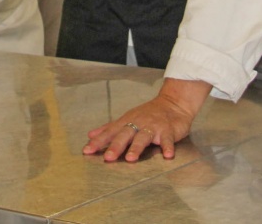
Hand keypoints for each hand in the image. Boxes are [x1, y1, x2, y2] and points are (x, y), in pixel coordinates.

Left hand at [82, 80, 207, 161]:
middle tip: (108, 157)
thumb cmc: (149, 114)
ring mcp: (153, 126)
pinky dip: (167, 146)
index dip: (99, 141)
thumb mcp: (127, 119)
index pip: (110, 132)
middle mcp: (138, 123)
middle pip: (125, 134)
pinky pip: (167, 139)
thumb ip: (109, 129)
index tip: (87, 150)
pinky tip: (167, 155)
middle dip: (116, 146)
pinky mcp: (168, 130)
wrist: (174, 103)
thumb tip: (90, 135)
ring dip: (137, 147)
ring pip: (143, 137)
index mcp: (127, 122)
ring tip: (130, 158)